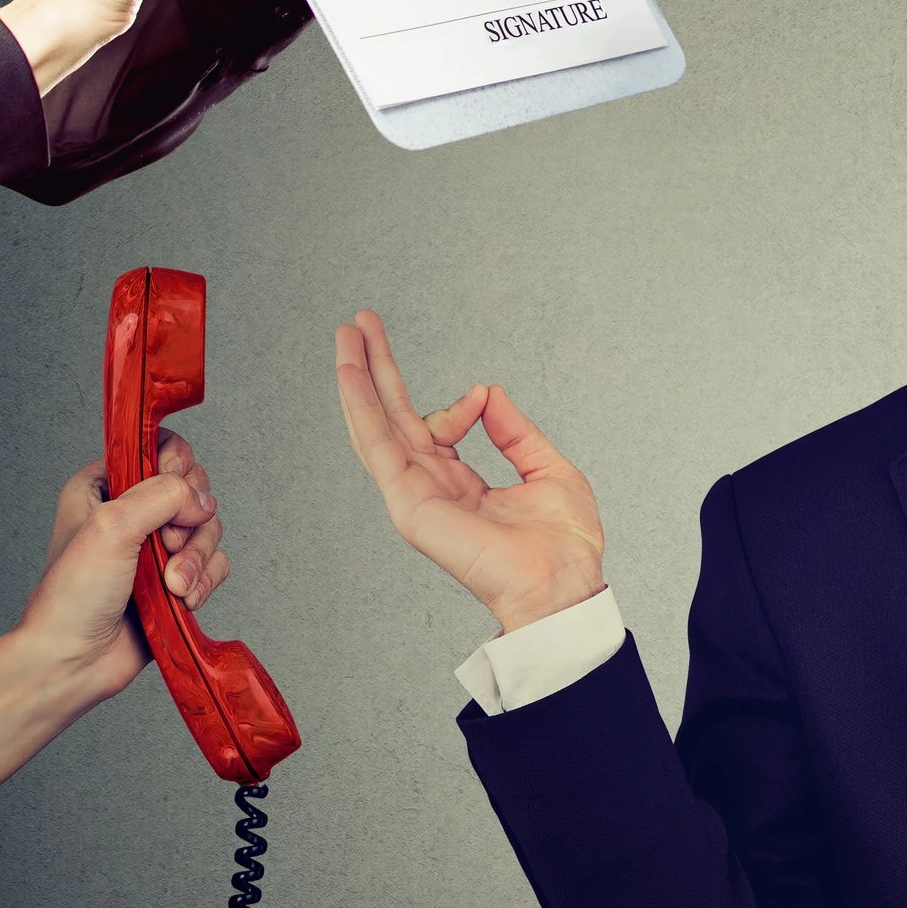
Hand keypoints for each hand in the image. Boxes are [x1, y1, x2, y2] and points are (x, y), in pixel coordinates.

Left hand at [13, 434, 225, 705]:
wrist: (74, 661)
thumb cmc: (73, 596)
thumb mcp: (111, 526)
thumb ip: (162, 495)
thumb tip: (200, 503)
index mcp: (105, 487)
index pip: (160, 448)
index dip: (176, 465)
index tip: (171, 488)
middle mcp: (133, 512)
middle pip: (195, 490)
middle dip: (190, 522)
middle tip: (163, 545)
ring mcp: (156, 547)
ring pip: (209, 529)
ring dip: (196, 559)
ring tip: (171, 586)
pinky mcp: (177, 578)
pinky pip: (216, 564)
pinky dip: (204, 582)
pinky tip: (180, 599)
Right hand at [334, 310, 603, 631]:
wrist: (562, 582)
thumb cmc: (562, 544)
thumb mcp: (547, 469)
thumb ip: (514, 431)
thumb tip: (485, 393)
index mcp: (460, 482)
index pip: (431, 427)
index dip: (455, 402)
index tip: (480, 396)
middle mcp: (430, 486)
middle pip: (392, 417)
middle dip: (375, 369)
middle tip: (357, 325)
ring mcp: (415, 495)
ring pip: (375, 425)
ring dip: (357, 378)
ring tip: (344, 333)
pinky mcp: (409, 503)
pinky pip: (378, 446)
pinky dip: (361, 407)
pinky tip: (349, 374)